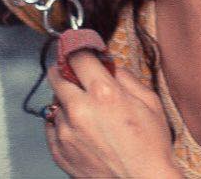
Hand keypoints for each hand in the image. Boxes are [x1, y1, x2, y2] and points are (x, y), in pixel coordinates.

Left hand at [45, 48, 180, 178]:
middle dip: (65, 71)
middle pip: (57, 75)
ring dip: (65, 101)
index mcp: (103, 93)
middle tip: (73, 73)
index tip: (76, 47)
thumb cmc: (150, 149)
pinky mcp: (60, 152)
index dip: (78, 48)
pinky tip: (78, 128)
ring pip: (54, 102)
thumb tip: (108, 64)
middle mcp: (80, 109)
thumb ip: (125, 76)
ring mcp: (67, 132)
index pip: (77, 55)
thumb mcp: (149, 102)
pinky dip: (60, 123)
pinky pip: (50, 126)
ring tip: (85, 111)